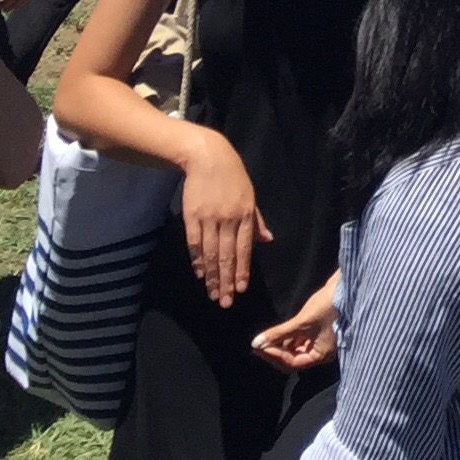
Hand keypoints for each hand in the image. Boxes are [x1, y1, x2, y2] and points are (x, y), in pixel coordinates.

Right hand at [182, 130, 272, 308]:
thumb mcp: (251, 196)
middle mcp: (228, 219)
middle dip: (226, 281)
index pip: (244, 248)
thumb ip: (257, 221)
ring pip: (210, 254)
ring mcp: (209, 218)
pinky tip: (199, 273)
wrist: (208, 158)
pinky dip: (197, 260)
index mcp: (246, 214)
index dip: (242, 270)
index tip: (240, 289)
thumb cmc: (233, 178)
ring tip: (212, 294)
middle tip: (225, 302)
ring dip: (211, 276)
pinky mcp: (191, 216)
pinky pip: (194, 243)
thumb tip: (267, 240)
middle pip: (226, 255)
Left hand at [250, 276, 338, 371]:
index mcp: (322, 354)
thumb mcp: (302, 321)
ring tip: (266, 337)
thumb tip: (255, 343)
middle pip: (294, 358)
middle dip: (275, 352)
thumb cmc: (329, 306)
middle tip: (258, 344)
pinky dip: (288, 337)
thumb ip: (279, 334)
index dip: (274, 356)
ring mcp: (321, 340)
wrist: (349, 285)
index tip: (258, 347)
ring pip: (296, 348)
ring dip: (280, 344)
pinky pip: (301, 339)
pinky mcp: (319, 328)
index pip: (292, 362)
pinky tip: (279, 331)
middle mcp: (322, 350)